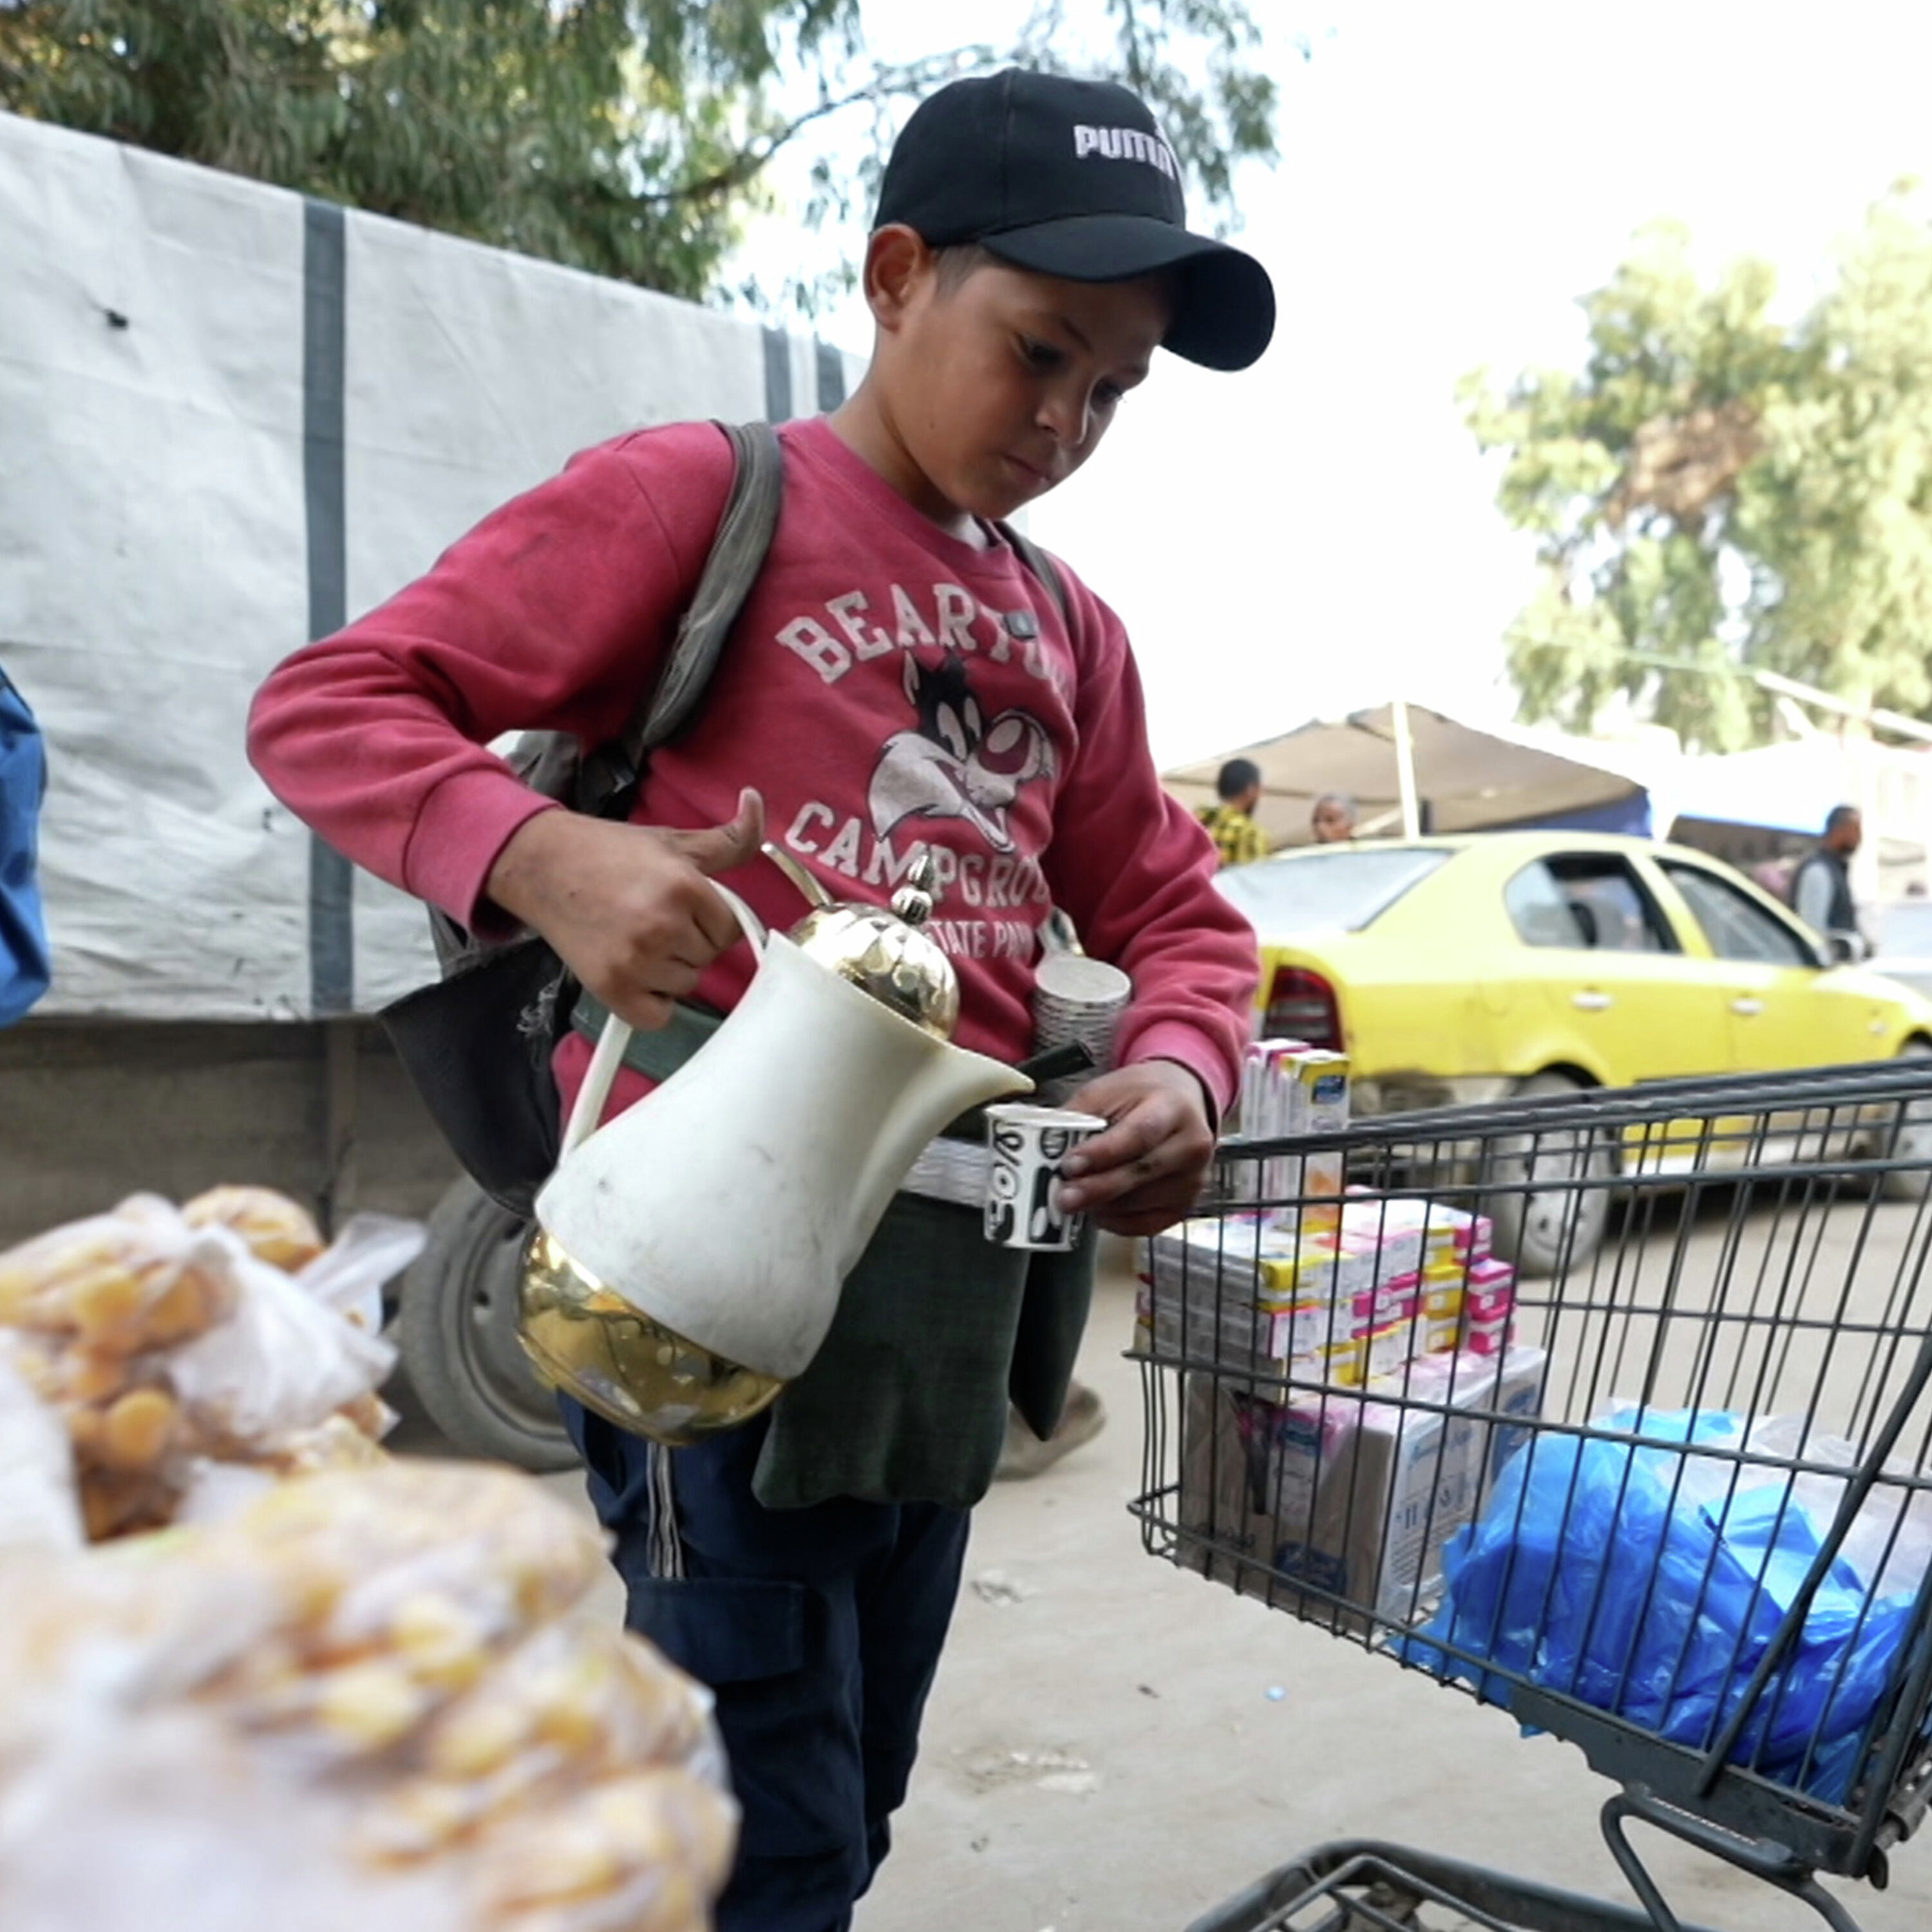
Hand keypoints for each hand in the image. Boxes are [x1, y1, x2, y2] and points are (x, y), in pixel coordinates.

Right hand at [485, 789, 765, 1029]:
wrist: (543, 866)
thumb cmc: (611, 853)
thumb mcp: (675, 841)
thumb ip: (728, 837)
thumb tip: (757, 802)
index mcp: (684, 888)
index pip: (731, 929)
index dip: (713, 920)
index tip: (688, 909)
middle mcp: (662, 927)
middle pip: (708, 957)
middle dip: (692, 941)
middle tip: (657, 919)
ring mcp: (635, 961)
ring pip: (685, 984)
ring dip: (671, 970)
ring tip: (641, 940)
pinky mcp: (611, 987)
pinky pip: (657, 1016)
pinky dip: (652, 1003)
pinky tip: (638, 973)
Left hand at [1054, 1059, 1215, 1237]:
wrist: (1181, 1101)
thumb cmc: (1140, 1096)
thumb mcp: (1107, 1091)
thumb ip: (1079, 1117)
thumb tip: (1046, 1148)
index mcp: (1173, 1107)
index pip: (1139, 1134)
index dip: (1103, 1153)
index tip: (1070, 1165)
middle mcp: (1192, 1144)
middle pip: (1142, 1172)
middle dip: (1097, 1188)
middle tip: (1063, 1197)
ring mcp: (1194, 1178)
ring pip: (1143, 1203)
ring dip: (1104, 1206)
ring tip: (1075, 1199)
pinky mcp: (1187, 1204)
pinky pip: (1149, 1224)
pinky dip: (1119, 1223)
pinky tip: (1099, 1212)